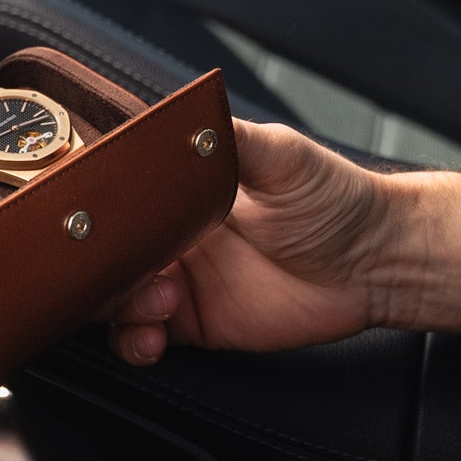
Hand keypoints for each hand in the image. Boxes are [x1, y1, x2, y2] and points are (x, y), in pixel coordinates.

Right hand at [109, 121, 460, 365]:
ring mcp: (178, 280)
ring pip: (111, 298)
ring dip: (118, 304)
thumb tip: (180, 117)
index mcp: (178, 191)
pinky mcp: (193, 323)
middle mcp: (170, 235)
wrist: (377, 261)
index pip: (115, 198)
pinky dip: (134, 342)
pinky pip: (142, 337)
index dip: (91, 209)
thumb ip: (227, 137)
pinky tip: (155, 336)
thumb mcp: (280, 154)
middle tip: (115, 268)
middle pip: (100, 252)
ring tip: (160, 298)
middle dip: (93, 265)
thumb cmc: (334, 198)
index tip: (82, 217)